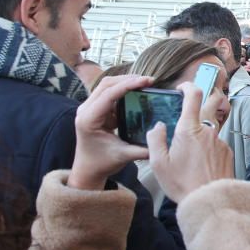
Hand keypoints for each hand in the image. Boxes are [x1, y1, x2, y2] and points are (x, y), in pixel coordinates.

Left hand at [69, 74, 153, 190]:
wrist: (87, 170)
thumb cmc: (102, 163)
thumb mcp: (124, 156)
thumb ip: (144, 149)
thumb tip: (164, 138)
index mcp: (89, 119)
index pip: (109, 94)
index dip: (129, 85)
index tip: (147, 81)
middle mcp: (85, 110)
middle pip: (106, 84)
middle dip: (128, 79)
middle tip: (149, 80)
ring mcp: (88, 108)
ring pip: (107, 86)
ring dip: (125, 82)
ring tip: (145, 83)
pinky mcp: (94, 109)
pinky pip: (108, 93)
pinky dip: (123, 89)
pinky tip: (137, 92)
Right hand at [148, 82, 234, 202]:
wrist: (210, 201)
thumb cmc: (182, 184)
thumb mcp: (158, 163)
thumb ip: (155, 139)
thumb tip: (158, 125)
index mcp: (189, 130)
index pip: (194, 95)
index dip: (188, 86)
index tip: (182, 88)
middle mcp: (208, 131)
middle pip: (210, 104)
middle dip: (203, 102)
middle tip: (190, 114)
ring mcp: (220, 140)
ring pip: (211, 128)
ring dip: (201, 135)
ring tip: (190, 156)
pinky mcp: (228, 151)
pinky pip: (216, 143)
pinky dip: (208, 148)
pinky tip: (201, 165)